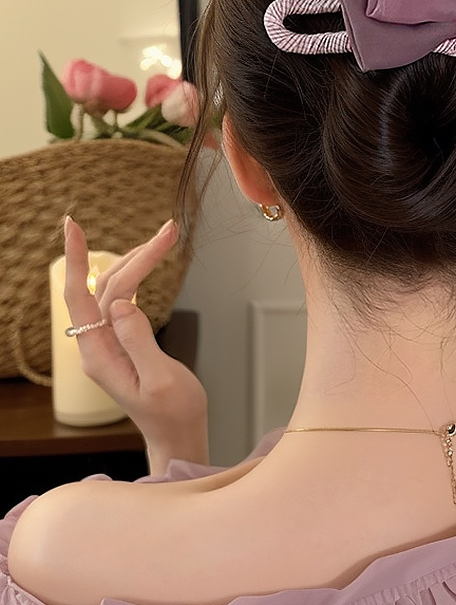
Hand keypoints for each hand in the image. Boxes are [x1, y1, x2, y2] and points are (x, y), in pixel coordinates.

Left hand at [63, 216, 208, 472]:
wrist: (178, 433)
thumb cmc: (173, 412)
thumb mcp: (159, 380)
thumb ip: (138, 341)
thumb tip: (121, 304)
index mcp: (100, 354)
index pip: (80, 295)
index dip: (75, 258)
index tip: (72, 226)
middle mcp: (98, 344)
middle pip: (108, 285)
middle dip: (137, 254)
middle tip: (170, 230)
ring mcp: (110, 341)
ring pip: (117, 288)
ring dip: (140, 260)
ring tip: (168, 238)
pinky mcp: (124, 339)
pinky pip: (125, 298)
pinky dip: (139, 275)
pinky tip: (149, 261)